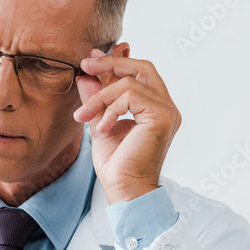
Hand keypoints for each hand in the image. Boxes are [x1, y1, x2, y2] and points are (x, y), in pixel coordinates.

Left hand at [73, 46, 181, 203]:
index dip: (117, 61)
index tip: (92, 59)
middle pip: (142, 67)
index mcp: (155, 108)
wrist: (125, 190)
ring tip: (83, 115)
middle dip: (111, 63)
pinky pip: (131, 96)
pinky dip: (110, 109)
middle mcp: (166, 107)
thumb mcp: (100, 123)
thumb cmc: (116, 165)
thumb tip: (85, 75)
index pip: (140, 73)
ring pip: (130, 82)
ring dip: (100, 96)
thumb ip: (96, 99)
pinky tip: (102, 128)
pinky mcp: (162, 116)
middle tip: (86, 65)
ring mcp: (167, 111)